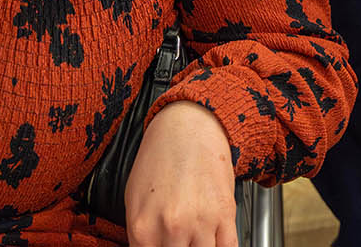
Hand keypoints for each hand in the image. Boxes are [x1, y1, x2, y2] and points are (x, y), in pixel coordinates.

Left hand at [123, 101, 238, 245]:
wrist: (188, 125)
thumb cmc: (160, 158)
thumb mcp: (134, 199)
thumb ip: (141, 236)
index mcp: (143, 226)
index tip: (162, 246)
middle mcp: (172, 227)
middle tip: (178, 240)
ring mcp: (201, 222)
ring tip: (193, 238)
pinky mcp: (225, 214)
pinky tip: (212, 240)